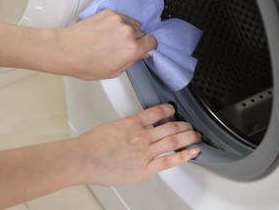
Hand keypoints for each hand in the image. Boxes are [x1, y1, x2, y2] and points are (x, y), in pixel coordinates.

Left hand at [53, 9, 156, 79]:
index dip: (148, 46)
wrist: (66, 50)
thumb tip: (140, 54)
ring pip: (132, 24)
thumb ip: (131, 61)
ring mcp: (118, 20)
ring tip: (111, 39)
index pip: (152, 42)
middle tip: (122, 47)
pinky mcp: (109, 13)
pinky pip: (121, 17)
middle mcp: (128, 32)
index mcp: (132, 49)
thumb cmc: (85, 64)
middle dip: (136, 40)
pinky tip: (106, 32)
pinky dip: (117, 23)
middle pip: (142, 33)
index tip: (144, 47)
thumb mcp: (113, 72)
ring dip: (126, 30)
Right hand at [72, 104, 200, 185]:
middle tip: (190, 125)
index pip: (156, 111)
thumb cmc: (91, 145)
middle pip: (170, 126)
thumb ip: (125, 127)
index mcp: (132, 123)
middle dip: (184, 125)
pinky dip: (183, 156)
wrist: (83, 159)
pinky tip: (192, 152)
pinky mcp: (144, 168)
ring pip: (173, 141)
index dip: (168, 109)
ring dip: (188, 137)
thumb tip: (132, 128)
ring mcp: (144, 152)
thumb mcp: (110, 127)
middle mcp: (141, 136)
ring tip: (195, 136)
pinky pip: (168, 161)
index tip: (172, 109)